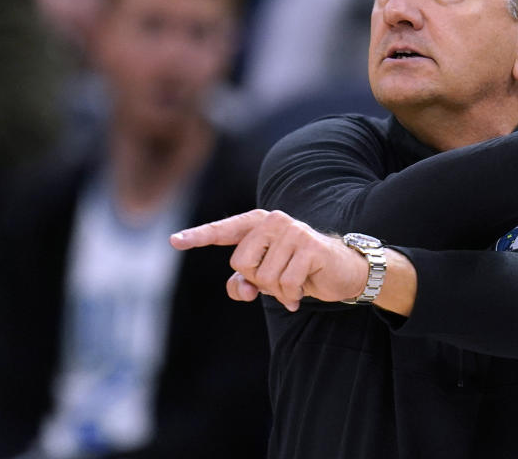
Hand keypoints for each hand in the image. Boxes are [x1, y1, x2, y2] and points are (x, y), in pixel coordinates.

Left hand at [170, 209, 367, 310]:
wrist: (342, 271)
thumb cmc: (299, 271)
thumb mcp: (267, 278)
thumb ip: (245, 281)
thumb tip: (241, 289)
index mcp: (259, 224)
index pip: (224, 230)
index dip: (198, 237)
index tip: (175, 240)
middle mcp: (274, 221)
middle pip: (241, 263)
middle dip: (259, 280)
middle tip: (280, 279)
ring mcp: (293, 231)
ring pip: (264, 276)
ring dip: (278, 291)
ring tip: (294, 284)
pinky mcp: (310, 246)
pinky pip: (285, 283)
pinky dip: (291, 295)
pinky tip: (301, 292)